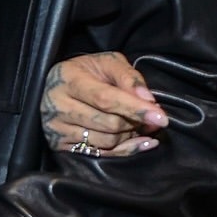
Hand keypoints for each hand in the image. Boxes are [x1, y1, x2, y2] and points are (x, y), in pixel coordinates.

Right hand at [40, 52, 167, 157]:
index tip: (161, 117)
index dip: (135, 109)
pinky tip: (140, 142)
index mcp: (69, 79)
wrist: (55, 85)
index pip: (106, 99)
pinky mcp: (59, 144)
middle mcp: (58, 105)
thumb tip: (148, 101)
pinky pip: (100, 154)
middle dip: (136, 122)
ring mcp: (57, 128)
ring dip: (131, 135)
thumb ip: (129, 77)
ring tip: (140, 125)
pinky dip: (125, 150)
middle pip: (109, 123)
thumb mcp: (107, 63)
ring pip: (106, 141)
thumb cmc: (86, 71)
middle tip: (153, 118)